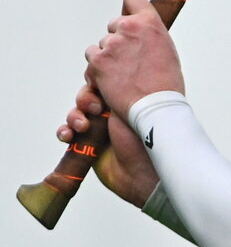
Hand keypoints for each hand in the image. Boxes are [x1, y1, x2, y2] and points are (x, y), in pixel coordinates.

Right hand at [57, 84, 158, 207]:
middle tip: (97, 108)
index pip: (105, 82)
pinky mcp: (87, 145)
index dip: (97, 81)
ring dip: (75, 116)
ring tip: (83, 126)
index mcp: (128, 99)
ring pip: (76, 113)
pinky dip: (65, 131)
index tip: (99, 85)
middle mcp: (113, 112)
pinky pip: (68, 133)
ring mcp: (99, 128)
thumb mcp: (139, 107)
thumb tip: (107, 71)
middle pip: (87, 95)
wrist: (145, 175)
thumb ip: (123, 88)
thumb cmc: (150, 140)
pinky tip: (68, 136)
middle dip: (86, 99)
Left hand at [84, 0, 184, 120]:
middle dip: (119, 40)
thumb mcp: (167, 50)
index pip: (132, 0)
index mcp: (150, 22)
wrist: (155, 107)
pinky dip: (98, 71)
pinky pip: (91, 60)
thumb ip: (151, 36)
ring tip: (123, 76)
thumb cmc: (165, 85)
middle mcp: (129, 28)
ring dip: (108, 57)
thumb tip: (141, 35)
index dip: (129, 9)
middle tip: (129, 61)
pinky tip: (112, 82)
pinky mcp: (98, 61)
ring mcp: (111, 44)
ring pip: (101, 44)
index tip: (128, 18)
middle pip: (114, 25)